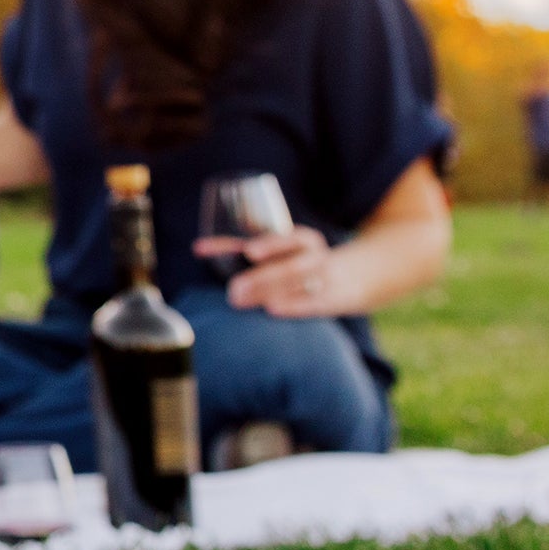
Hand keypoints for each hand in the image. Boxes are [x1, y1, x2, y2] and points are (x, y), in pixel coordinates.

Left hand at [211, 223, 348, 317]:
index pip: (287, 239)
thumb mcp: (276, 251)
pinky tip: (273, 310)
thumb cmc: (296, 262)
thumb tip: (197, 248)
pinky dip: (294, 305)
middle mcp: (316, 257)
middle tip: (234, 290)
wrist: (352, 279)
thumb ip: (237, 249)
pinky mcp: (331, 300)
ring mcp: (325, 279)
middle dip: (263, 277)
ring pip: (302, 283)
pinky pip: (314, 302)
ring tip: (245, 301)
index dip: (268, 244)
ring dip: (272, 291)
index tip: (249, 251)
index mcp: (303, 240)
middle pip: (292, 265)